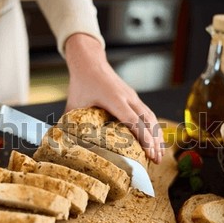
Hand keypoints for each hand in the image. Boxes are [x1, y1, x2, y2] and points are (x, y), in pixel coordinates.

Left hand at [64, 34, 164, 163]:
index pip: (133, 121)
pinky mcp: (134, 97)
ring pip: (151, 117)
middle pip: (148, 121)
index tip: (149, 153)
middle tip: (156, 161)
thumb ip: (70, 123)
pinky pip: (148, 113)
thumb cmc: (81, 83)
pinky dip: (154, 127)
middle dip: (154, 142)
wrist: (90, 62)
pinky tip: (155, 139)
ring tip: (159, 154)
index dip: (143, 138)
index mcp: (114, 99)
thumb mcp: (74, 103)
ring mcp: (133, 96)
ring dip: (157, 135)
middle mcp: (128, 97)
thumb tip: (64, 142)